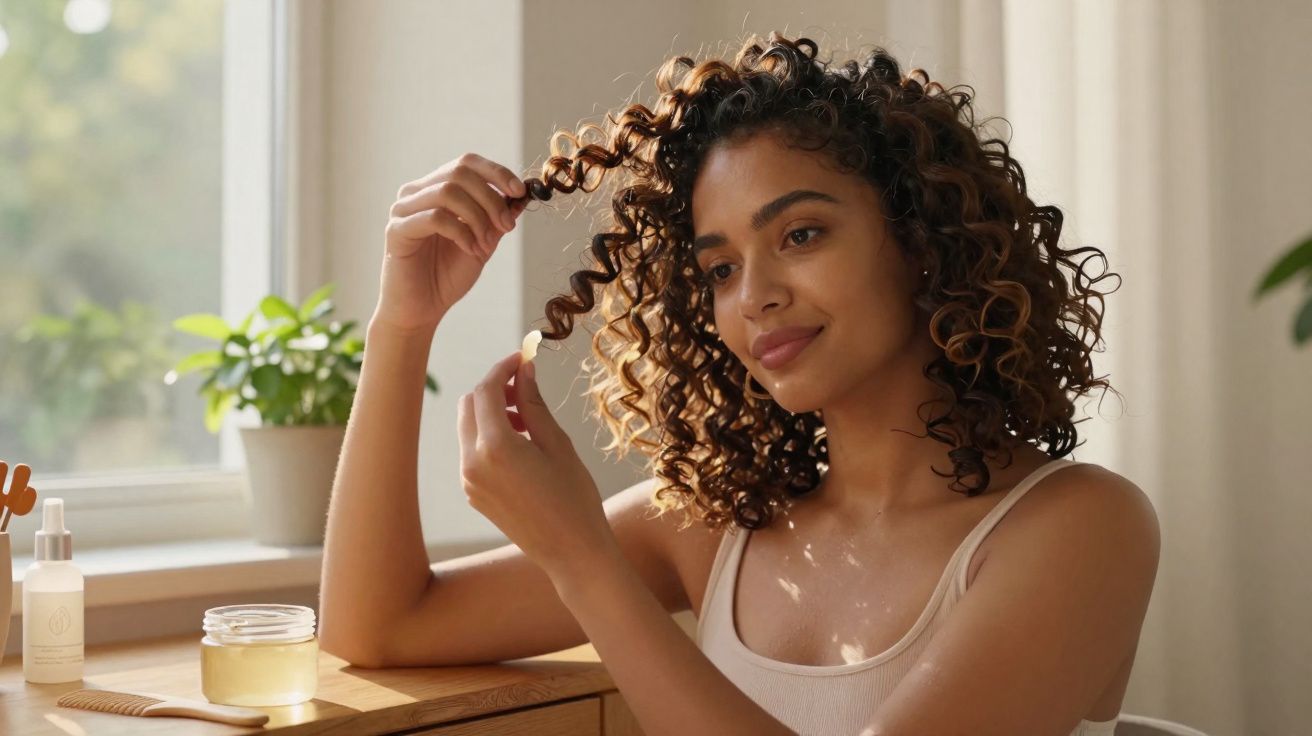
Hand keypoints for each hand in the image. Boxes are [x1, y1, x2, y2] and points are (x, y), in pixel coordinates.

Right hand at [375, 153, 530, 332]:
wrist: (421, 310)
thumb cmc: (447, 276)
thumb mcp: (483, 241)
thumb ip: (497, 218)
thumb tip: (522, 195)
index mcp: (435, 189)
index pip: (467, 163)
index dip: (497, 172)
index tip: (520, 192)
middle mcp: (416, 193)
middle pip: (459, 173)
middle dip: (491, 198)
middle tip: (507, 226)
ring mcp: (403, 210)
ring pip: (448, 192)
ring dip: (477, 218)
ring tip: (486, 245)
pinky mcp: (396, 230)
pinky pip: (435, 218)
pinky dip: (461, 232)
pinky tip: (470, 250)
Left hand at [457, 352, 616, 578]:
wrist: (571, 552)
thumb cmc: (574, 497)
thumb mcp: (557, 444)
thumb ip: (534, 404)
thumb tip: (524, 369)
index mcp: (495, 447)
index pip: (487, 390)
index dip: (503, 369)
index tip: (522, 359)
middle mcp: (472, 462)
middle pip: (470, 404)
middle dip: (494, 388)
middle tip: (526, 388)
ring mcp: (469, 480)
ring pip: (468, 427)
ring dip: (491, 412)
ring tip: (527, 419)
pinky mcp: (473, 493)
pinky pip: (472, 451)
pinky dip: (489, 436)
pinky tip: (521, 445)